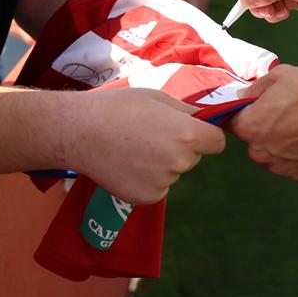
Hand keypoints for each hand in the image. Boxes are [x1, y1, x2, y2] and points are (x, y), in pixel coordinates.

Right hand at [70, 88, 226, 203]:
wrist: (80, 132)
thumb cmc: (118, 108)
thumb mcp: (156, 98)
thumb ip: (186, 111)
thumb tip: (205, 119)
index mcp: (187, 135)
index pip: (217, 142)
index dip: (206, 135)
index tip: (193, 131)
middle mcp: (180, 162)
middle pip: (193, 157)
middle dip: (180, 148)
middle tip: (150, 135)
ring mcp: (164, 183)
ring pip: (173, 172)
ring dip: (162, 164)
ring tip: (133, 148)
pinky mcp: (148, 198)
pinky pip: (158, 187)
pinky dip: (147, 179)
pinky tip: (127, 164)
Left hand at [231, 65, 297, 180]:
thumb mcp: (280, 76)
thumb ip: (254, 88)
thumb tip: (242, 96)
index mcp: (249, 127)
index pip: (231, 119)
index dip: (242, 110)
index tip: (253, 104)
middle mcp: (259, 152)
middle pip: (252, 137)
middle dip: (262, 125)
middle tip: (284, 110)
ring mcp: (279, 167)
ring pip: (270, 151)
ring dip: (278, 140)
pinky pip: (288, 161)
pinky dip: (295, 151)